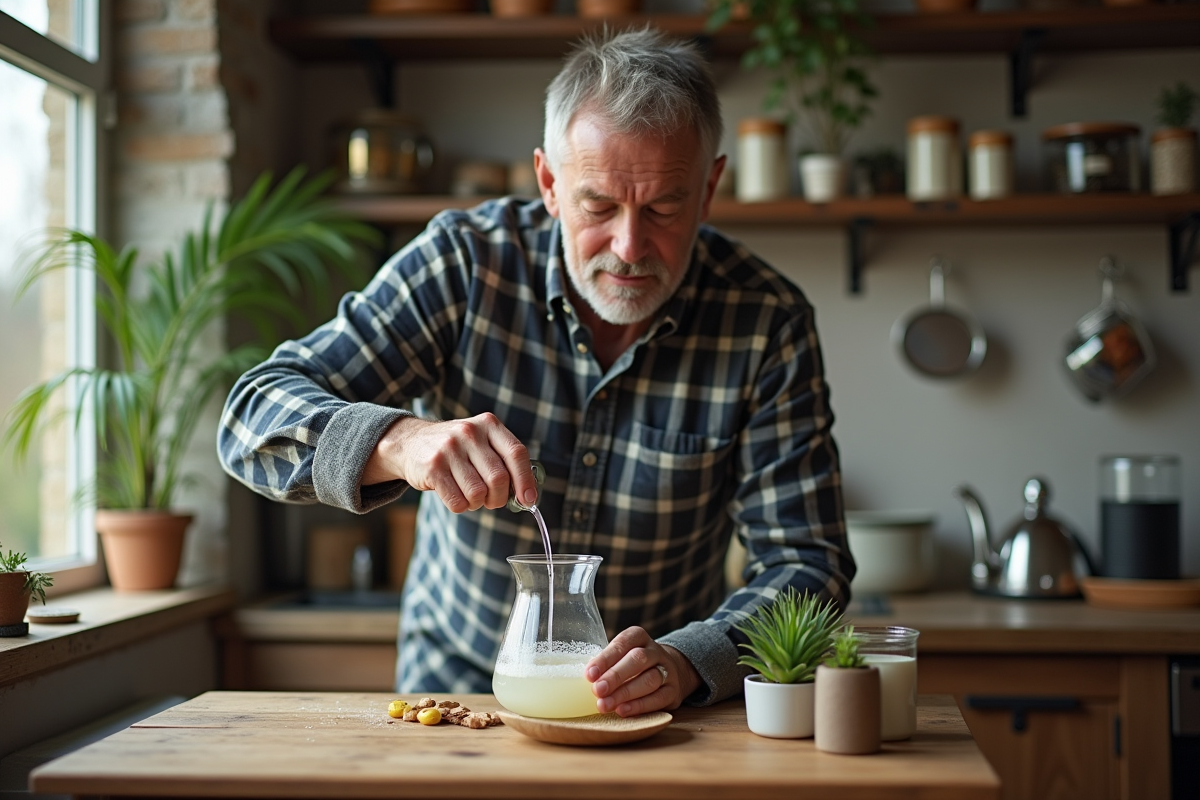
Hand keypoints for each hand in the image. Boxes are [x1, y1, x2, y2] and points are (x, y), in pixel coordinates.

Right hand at [362, 413, 537, 512]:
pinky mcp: (432, 467)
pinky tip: (454, 495)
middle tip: (492, 501)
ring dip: (477, 503)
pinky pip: (458, 502)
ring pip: (478, 493)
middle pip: (499, 478)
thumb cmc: (456, 449)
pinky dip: (461, 506)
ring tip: (469, 495)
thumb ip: (503, 461)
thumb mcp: (480, 442)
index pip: (516, 453)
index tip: (528, 499)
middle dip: (499, 498)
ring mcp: (449, 448)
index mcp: (488, 424)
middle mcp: (469, 432)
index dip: (525, 480)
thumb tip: (527, 495)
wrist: (410, 442)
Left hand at [585, 627, 701, 716]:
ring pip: (649, 680)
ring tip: (605, 705)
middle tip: (597, 690)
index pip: (623, 642)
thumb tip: (587, 679)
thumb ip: (608, 664)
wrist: (672, 672)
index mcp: (639, 637)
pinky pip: (658, 698)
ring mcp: (668, 671)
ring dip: (625, 694)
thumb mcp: (623, 656)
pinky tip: (622, 710)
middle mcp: (655, 651)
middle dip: (615, 676)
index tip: (590, 674)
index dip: (606, 658)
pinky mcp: (674, 691)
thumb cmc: (635, 665)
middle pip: (638, 660)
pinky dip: (639, 706)